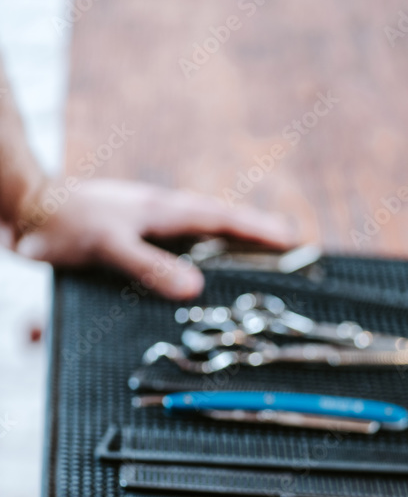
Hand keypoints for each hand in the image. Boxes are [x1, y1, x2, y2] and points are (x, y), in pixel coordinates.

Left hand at [14, 179, 294, 299]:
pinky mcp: (129, 233)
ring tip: (255, 255)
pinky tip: (194, 266)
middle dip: (253, 233)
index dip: (258, 230)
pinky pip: (175, 242)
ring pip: (198, 231)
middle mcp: (159, 213)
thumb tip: (196, 288)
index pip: (222, 219)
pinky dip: (196, 251)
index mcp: (162, 210)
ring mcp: (145, 221)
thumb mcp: (109, 246)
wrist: (25, 207)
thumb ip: (150, 267)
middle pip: (218, 221)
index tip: (292, 240)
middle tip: (288, 245)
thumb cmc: (63, 223)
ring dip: (227, 241)